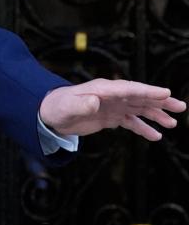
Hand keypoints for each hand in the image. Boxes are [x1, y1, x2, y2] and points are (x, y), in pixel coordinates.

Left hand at [40, 78, 185, 140]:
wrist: (48, 114)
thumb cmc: (57, 106)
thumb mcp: (68, 106)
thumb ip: (81, 104)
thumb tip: (95, 101)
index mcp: (104, 89)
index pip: (130, 89)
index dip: (148, 91)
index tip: (166, 93)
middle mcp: (111, 96)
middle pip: (140, 97)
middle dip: (160, 101)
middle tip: (180, 106)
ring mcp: (112, 106)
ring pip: (139, 109)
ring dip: (156, 115)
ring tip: (172, 123)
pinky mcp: (110, 117)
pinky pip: (131, 121)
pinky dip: (143, 128)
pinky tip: (155, 136)